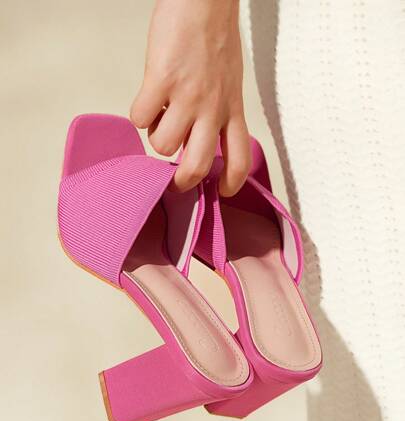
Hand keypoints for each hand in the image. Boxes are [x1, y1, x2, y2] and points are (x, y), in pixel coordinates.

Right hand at [130, 0, 250, 195]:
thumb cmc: (215, 40)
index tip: (222, 192)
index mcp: (232, 109)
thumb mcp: (229, 84)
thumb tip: (192, 141)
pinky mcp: (161, 81)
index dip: (232, 183)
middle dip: (182, 182)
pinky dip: (138, 114)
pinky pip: (139, 118)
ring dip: (155, 136)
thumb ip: (217, 114)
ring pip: (162, 145)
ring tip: (160, 114)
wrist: (204, 0)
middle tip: (174, 181)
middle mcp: (212, 109)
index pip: (240, 158)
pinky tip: (148, 98)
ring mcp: (186, 96)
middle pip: (198, 166)